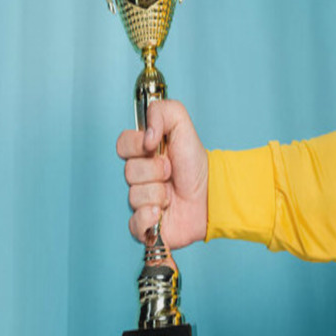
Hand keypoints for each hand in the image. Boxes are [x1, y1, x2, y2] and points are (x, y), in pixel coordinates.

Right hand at [116, 99, 207, 249]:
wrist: (212, 196)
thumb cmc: (196, 165)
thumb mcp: (183, 126)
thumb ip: (161, 112)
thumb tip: (145, 134)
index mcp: (142, 153)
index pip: (122, 144)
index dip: (138, 145)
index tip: (156, 146)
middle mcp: (139, 177)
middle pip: (129, 172)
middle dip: (155, 171)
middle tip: (171, 172)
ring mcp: (140, 200)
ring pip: (134, 196)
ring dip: (158, 194)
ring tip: (172, 194)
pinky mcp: (144, 224)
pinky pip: (133, 223)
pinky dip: (148, 218)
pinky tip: (161, 213)